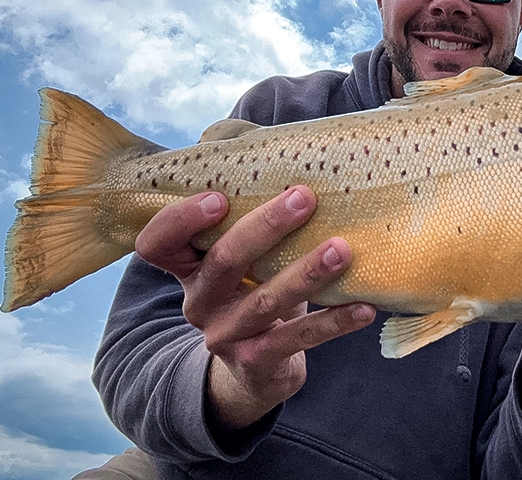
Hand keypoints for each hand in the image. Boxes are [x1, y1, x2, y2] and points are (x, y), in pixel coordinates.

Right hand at [134, 186, 375, 429]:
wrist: (255, 369)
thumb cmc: (254, 291)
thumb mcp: (240, 260)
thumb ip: (245, 219)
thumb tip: (279, 152)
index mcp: (188, 269)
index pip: (157, 244)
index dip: (181, 219)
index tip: (219, 197)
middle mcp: (199, 302)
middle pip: (224, 260)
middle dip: (266, 226)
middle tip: (304, 198)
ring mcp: (226, 335)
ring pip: (266, 301)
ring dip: (306, 273)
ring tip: (342, 249)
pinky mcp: (257, 361)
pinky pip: (298, 338)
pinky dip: (334, 322)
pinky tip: (364, 307)